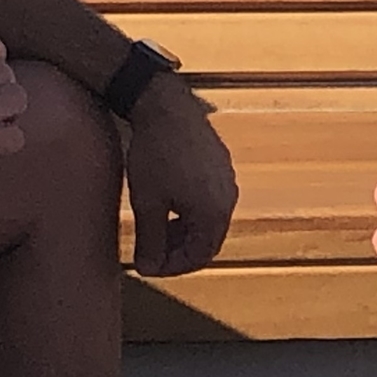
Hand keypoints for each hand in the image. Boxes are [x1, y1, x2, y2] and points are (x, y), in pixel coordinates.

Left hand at [123, 73, 238, 275]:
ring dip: (185, 232)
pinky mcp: (221, 165)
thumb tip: (150, 267)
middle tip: (151, 254)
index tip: (147, 267)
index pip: (200, 256)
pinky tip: (169, 204)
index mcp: (214, 212)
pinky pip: (212, 200)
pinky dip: (191, 212)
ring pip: (210, 220)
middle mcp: (228, 198)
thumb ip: (151, 240)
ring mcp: (227, 179)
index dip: (173, 267)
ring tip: (156, 230)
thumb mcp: (147, 203)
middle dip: (180, 252)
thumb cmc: (154, 155)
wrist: (165, 108)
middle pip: (209, 240)